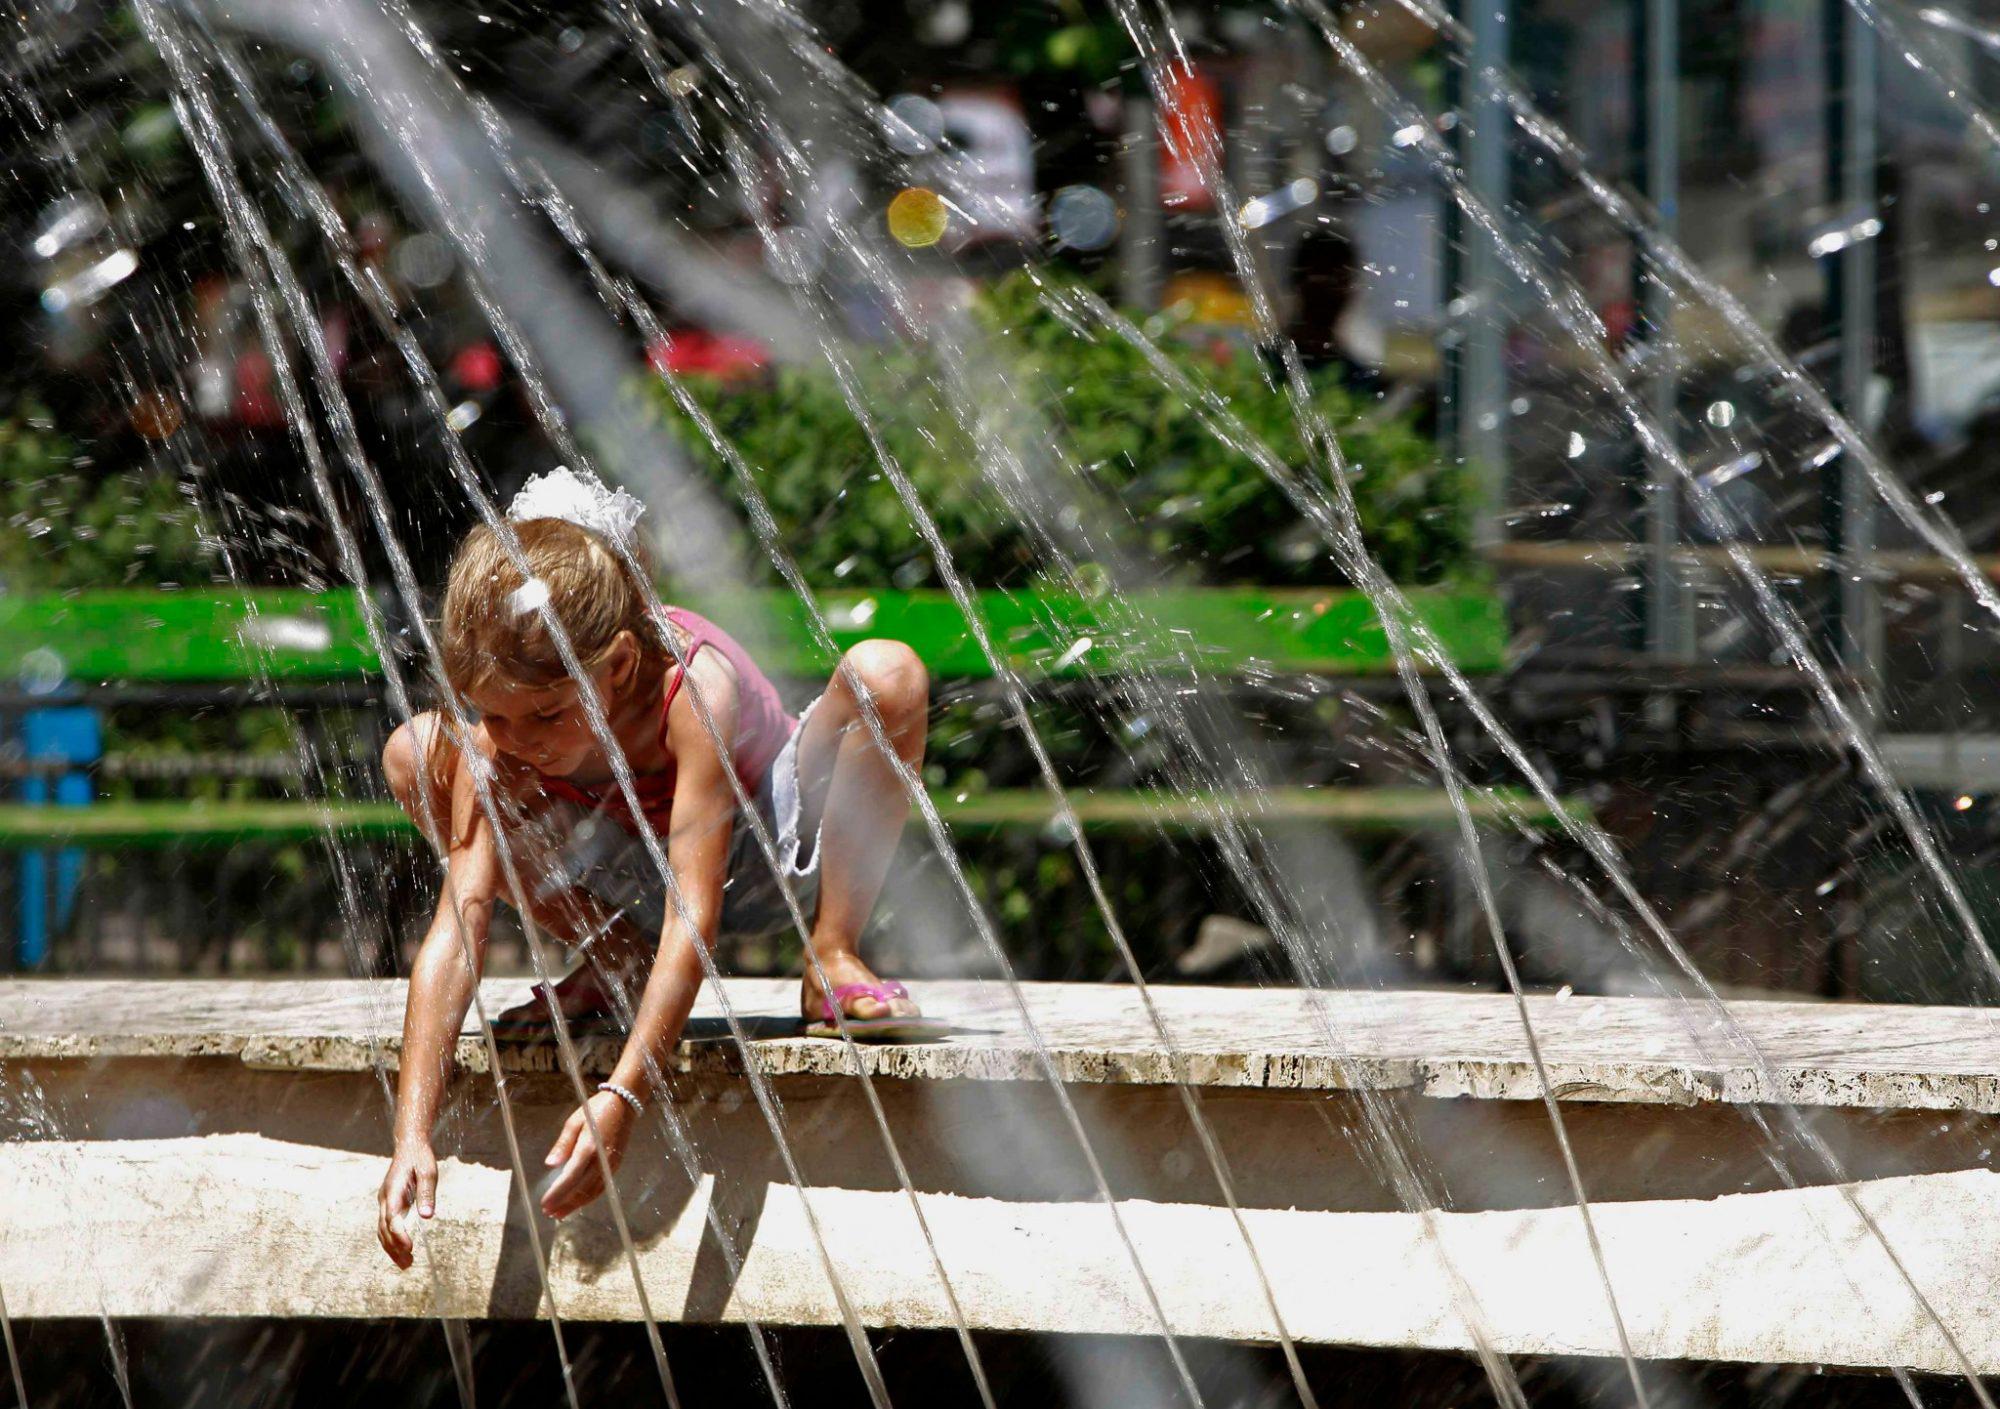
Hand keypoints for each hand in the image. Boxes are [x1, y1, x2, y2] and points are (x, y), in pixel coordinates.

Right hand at [378, 1140, 438, 1269]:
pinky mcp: (389, 1205)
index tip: (409, 1247)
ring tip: (406, 1264)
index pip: (392, 1218)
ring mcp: (384, 1202)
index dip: (399, 1234)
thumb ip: (426, 1193)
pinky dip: (392, 1241)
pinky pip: (386, 1227)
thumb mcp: (428, 1171)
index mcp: (392, 1190)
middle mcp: (384, 1198)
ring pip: (382, 1231)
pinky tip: (402, 1252)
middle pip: (384, 1229)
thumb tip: (427, 1216)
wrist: (409, 1146)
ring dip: (392, 1248)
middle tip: (408, 1264)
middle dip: (394, 1248)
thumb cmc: (420, 1158)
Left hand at [540, 1090, 635, 1219]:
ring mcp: (610, 1165)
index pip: (570, 1177)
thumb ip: (563, 1144)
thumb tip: (549, 1164)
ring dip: (576, 1205)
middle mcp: (601, 1160)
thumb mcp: (574, 1122)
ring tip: (560, 1214)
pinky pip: (601, 1187)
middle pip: (581, 1189)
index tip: (545, 1204)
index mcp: (588, 1148)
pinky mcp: (615, 1166)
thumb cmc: (595, 1110)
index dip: (558, 1193)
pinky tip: (578, 1203)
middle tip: (549, 1213)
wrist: (623, 1105)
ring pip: (592, 1192)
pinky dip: (589, 1198)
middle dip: (564, 1203)